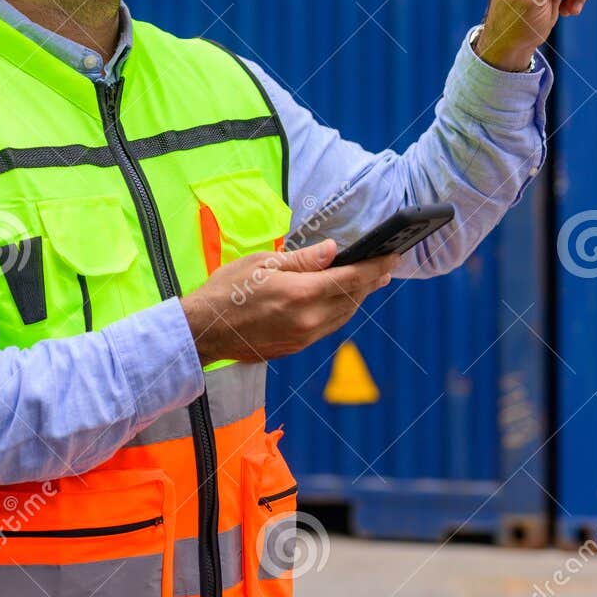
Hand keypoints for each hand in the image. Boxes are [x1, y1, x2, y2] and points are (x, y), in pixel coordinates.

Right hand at [180, 239, 397, 364]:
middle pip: (352, 298)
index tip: (392, 256)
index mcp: (301, 294)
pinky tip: (340, 301)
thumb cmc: (226, 290)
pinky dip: (340, 311)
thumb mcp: (262, 263)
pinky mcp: (296, 347)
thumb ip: (303, 260)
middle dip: (371, 281)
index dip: (375, 266)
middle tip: (385, 267)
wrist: (204, 331)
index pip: (350, 278)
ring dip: (358, 298)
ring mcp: (303, 337)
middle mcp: (308, 319)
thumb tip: (333, 250)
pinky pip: (328, 327)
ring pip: (344, 316)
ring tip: (369, 282)